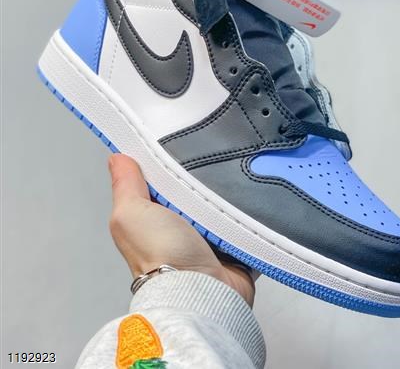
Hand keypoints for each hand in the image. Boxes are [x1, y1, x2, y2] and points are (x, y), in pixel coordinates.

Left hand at [108, 154, 255, 305]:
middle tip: (214, 160)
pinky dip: (248, 209)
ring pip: (222, 200)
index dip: (171, 160)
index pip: (164, 177)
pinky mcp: (234, 243)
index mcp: (155, 215)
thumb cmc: (163, 257)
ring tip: (235, 175)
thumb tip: (117, 158)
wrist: (202, 290)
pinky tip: (250, 194)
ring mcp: (209, 234)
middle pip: (197, 186)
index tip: (182, 142)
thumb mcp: (132, 213)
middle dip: (206, 173)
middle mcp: (181, 225)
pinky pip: (245, 217)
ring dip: (229, 191)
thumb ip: (125, 185)